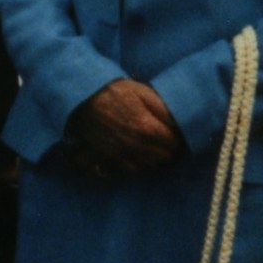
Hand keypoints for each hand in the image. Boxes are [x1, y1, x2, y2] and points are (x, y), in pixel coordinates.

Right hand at [67, 79, 181, 176]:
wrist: (81, 98)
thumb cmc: (113, 91)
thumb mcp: (141, 91)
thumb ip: (163, 108)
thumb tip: (181, 123)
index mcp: (148, 129)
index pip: (175, 145)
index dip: (178, 139)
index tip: (175, 133)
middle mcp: (137, 147)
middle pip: (163, 159)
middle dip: (167, 150)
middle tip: (164, 139)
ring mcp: (122, 155)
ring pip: (147, 167)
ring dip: (152, 159)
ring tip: (150, 146)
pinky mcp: (109, 159)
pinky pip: (128, 170)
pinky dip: (135, 165)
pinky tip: (134, 153)